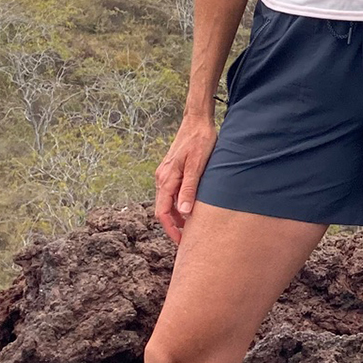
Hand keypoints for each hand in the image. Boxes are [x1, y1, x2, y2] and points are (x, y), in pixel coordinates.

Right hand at [155, 115, 216, 245]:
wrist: (197, 120)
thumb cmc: (200, 140)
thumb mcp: (197, 166)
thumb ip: (190, 189)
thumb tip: (185, 214)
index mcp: (166, 179)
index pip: (162, 212)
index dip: (171, 230)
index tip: (181, 242)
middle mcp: (162, 178)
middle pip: (163, 209)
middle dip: (174, 226)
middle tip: (188, 239)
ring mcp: (165, 174)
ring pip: (168, 201)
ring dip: (177, 215)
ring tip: (192, 227)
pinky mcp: (172, 170)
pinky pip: (172, 192)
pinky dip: (179, 203)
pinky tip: (192, 207)